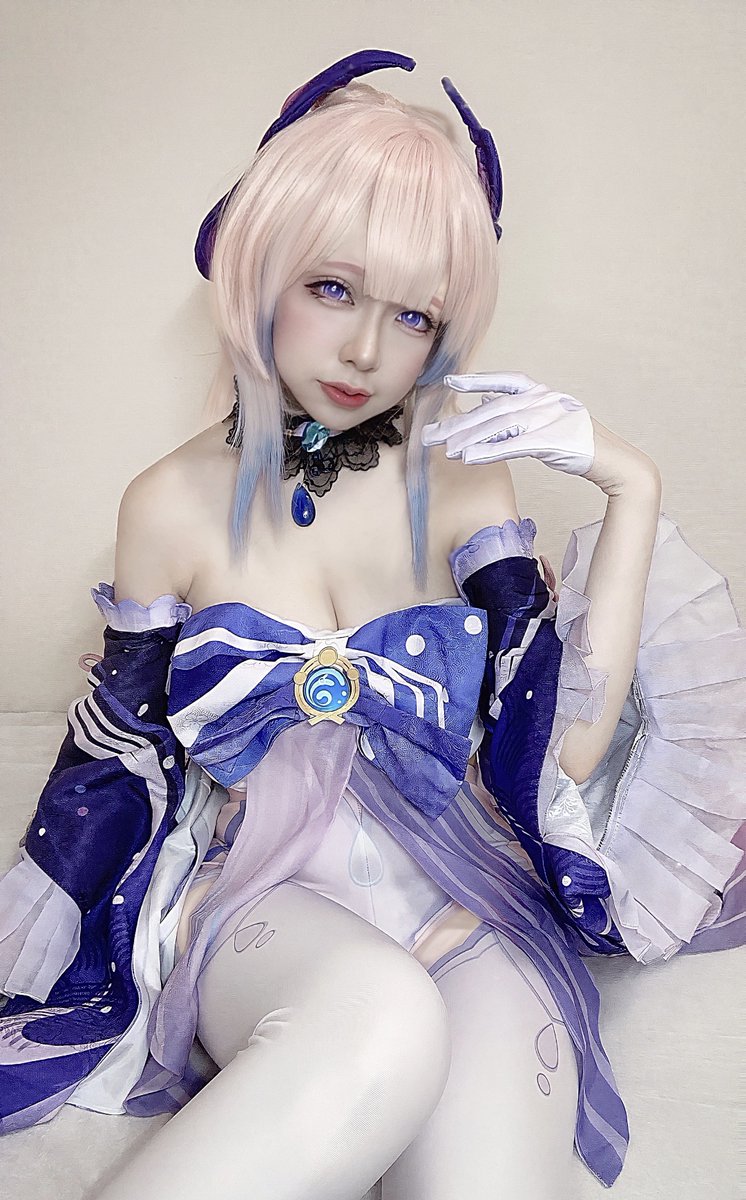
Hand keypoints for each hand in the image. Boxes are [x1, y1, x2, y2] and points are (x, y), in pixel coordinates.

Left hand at [422, 372, 594, 474]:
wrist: (613, 460)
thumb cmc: (578, 441)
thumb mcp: (548, 417)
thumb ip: (520, 408)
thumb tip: (489, 398)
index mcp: (542, 393)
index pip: (505, 381)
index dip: (476, 379)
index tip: (449, 382)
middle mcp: (543, 401)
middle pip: (493, 410)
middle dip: (459, 422)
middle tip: (429, 434)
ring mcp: (547, 419)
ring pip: (498, 427)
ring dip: (468, 439)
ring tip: (444, 449)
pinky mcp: (550, 442)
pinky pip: (512, 446)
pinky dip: (488, 451)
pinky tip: (467, 458)